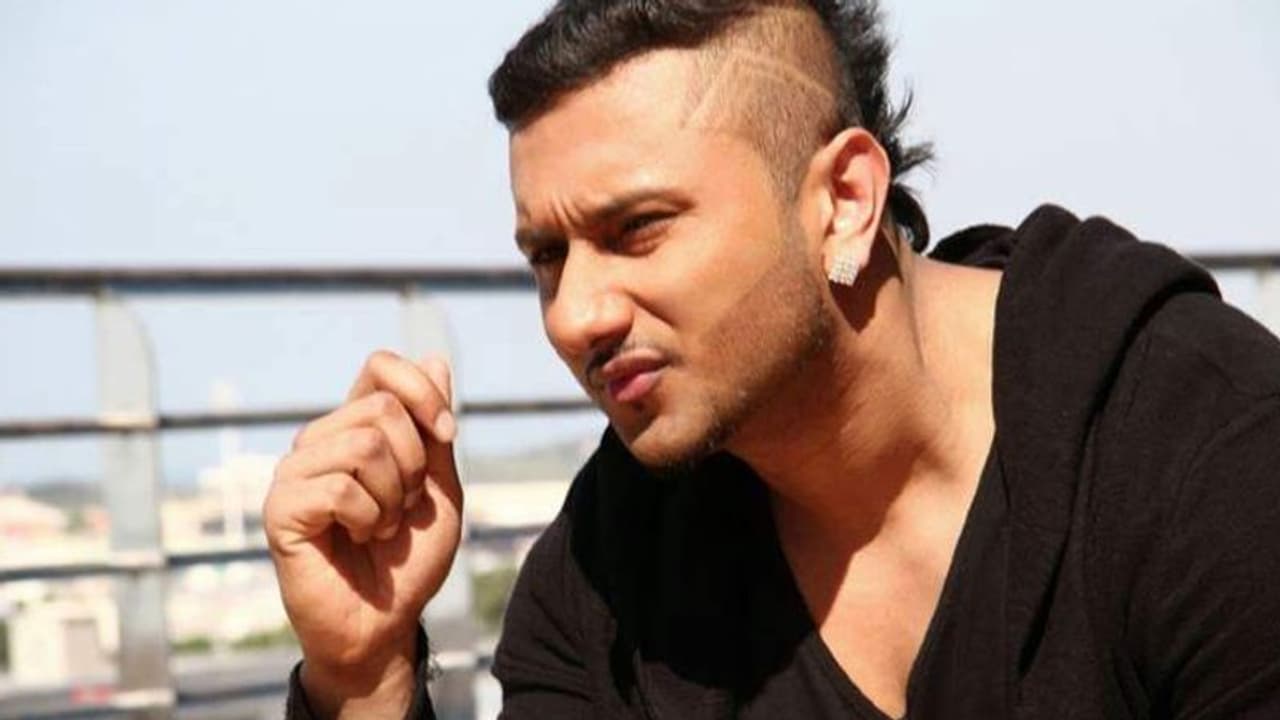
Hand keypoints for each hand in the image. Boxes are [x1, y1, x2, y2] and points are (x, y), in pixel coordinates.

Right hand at [263, 351, 463, 716]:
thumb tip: (433, 357)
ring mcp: (294, 472)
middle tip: (402, 506)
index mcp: (354, 428)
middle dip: (413, 464)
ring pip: (364, 445)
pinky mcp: (281, 507)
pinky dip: (368, 518)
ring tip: (378, 526)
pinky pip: (340, 487)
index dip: (423, 393)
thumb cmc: (407, 559)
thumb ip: (434, 429)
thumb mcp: (437, 487)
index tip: (446, 435)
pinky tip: (356, 538)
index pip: (380, 366)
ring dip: (391, 496)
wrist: (384, 622)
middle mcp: (319, 441)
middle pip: (382, 408)